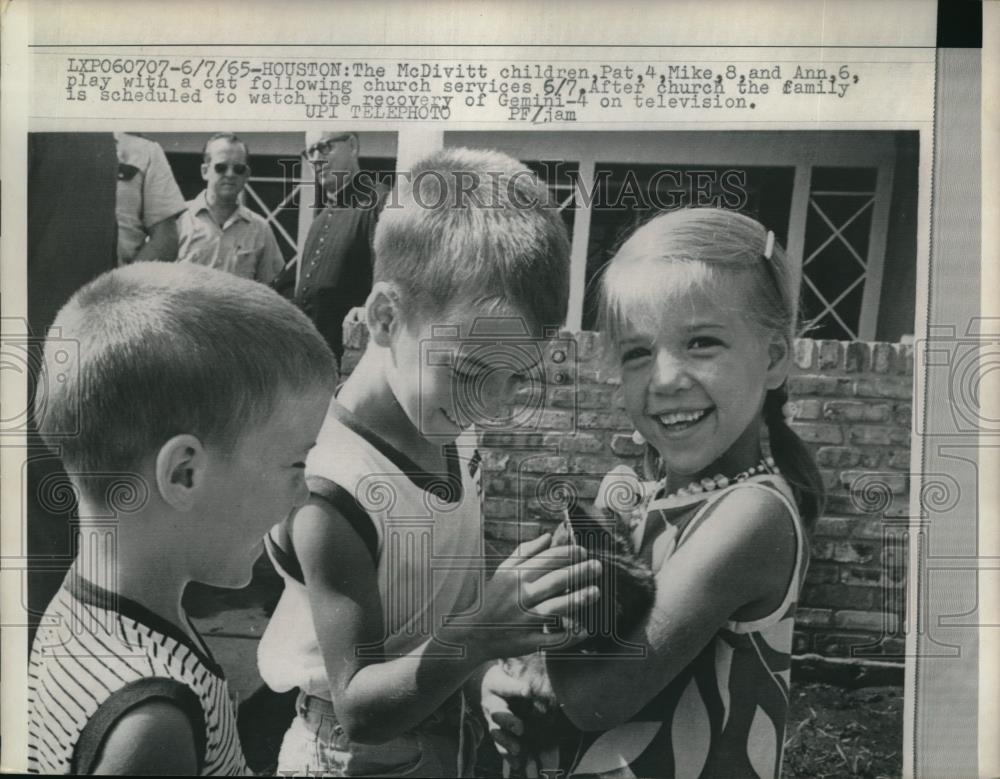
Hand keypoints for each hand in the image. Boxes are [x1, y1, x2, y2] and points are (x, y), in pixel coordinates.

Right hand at [457, 533, 601, 660]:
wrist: (472, 634)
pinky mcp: (526, 642)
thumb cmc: (492, 598)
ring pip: (554, 609)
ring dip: (577, 600)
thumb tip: (548, 536)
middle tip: (598, 567)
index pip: (546, 561)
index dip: (567, 554)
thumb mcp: (503, 571)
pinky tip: (584, 630)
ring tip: (595, 592)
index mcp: (515, 577)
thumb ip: (525, 552)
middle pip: (554, 582)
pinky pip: (551, 640)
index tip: (584, 550)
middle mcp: (520, 597)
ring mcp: (523, 620)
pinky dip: (568, 636)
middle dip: (578, 572)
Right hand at [480, 662, 526, 769]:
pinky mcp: (496, 733)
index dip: (515, 688)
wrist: (486, 684)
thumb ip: (521, 675)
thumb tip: (537, 676)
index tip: (527, 690)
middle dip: (508, 722)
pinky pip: (500, 746)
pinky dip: (508, 756)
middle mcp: (491, 703)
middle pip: (497, 713)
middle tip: (520, 728)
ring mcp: (492, 720)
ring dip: (507, 742)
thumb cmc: (503, 675)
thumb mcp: (509, 670)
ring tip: (517, 750)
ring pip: (497, 733)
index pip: (504, 685)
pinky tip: (517, 764)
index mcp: (495, 684)